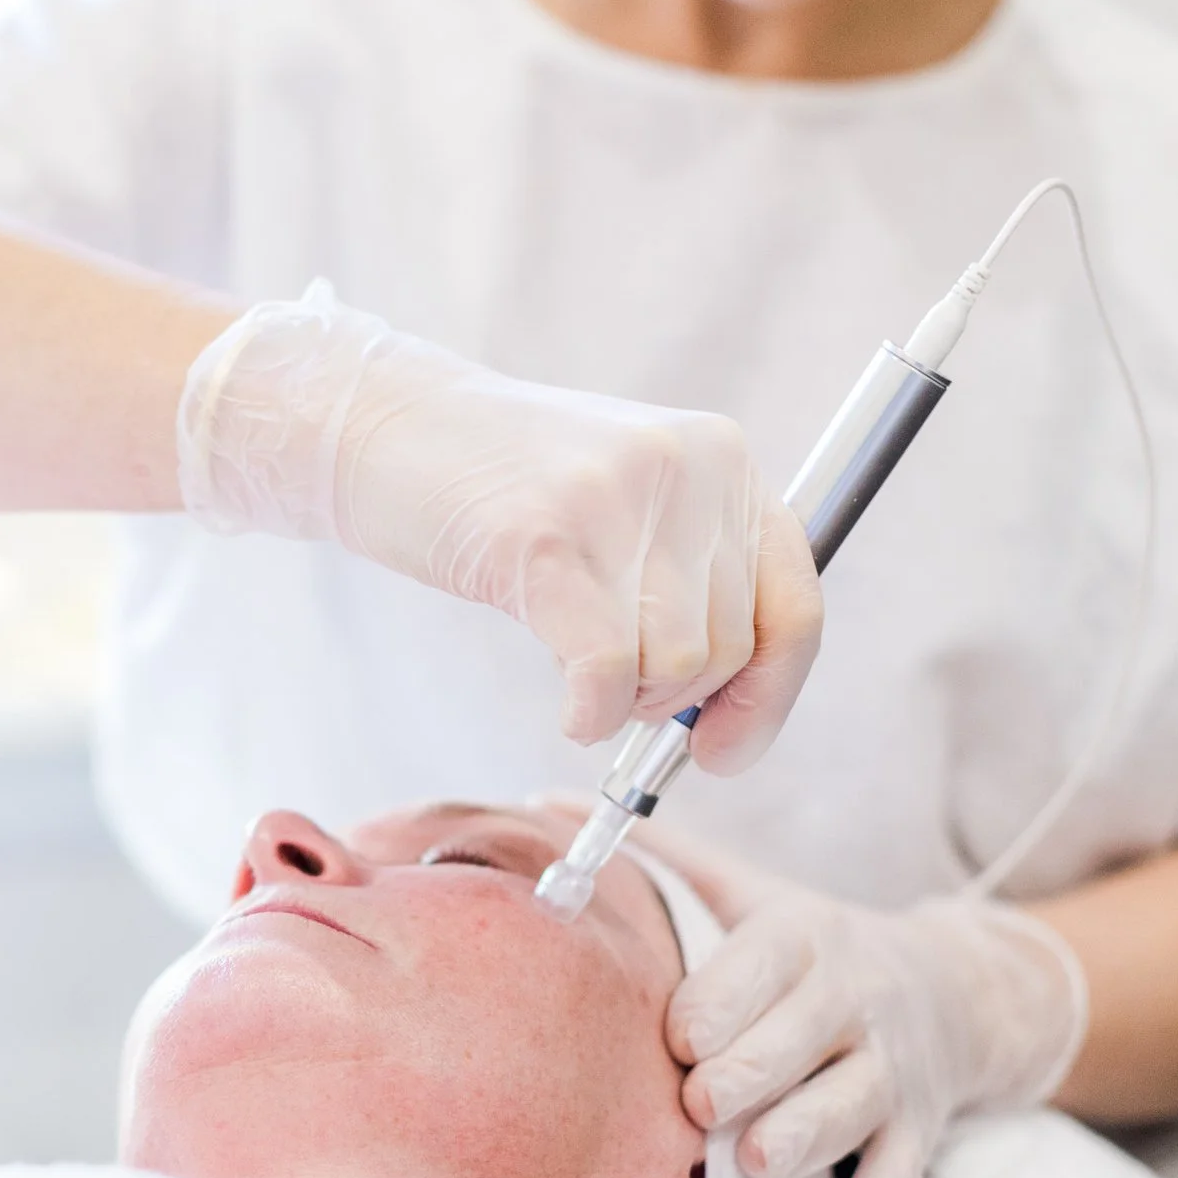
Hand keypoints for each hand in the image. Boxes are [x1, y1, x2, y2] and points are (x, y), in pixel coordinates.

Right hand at [176, 282, 821, 756]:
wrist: (382, 427)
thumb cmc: (496, 487)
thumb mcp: (622, 504)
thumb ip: (688, 581)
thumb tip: (730, 718)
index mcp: (722, 458)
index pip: (795, 605)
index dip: (771, 697)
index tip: (725, 750)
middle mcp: (688, 469)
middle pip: (729, 651)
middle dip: (672, 700)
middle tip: (611, 691)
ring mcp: (618, 499)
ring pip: (673, 669)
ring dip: (625, 702)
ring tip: (575, 670)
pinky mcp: (546, 539)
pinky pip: (607, 673)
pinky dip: (590, 713)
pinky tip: (567, 706)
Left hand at [644, 827, 1085, 1177]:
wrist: (954, 987)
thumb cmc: (811, 947)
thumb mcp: (749, 892)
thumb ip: (660, 858)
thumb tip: (542, 804)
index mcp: (803, 935)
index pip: (762, 964)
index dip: (716, 1003)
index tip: (675, 1039)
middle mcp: (854, 995)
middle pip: (801, 1038)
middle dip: (748, 1074)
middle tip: (699, 1104)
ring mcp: (892, 1064)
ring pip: (851, 1102)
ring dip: (805, 1134)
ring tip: (757, 1161)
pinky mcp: (920, 1124)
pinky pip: (906, 1167)